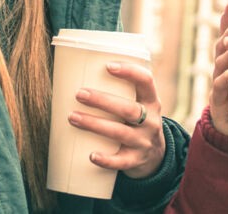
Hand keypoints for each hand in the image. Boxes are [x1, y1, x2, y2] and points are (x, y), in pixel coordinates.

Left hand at [69, 61, 165, 178]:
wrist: (155, 156)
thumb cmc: (135, 121)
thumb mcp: (138, 104)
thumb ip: (120, 90)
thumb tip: (76, 71)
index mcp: (151, 101)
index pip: (146, 81)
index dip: (129, 72)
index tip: (108, 66)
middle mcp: (151, 121)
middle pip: (129, 109)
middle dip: (102, 101)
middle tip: (79, 94)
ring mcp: (144, 142)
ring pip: (120, 133)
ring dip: (95, 124)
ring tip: (73, 117)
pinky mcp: (136, 160)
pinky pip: (121, 161)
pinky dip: (106, 159)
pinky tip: (91, 155)